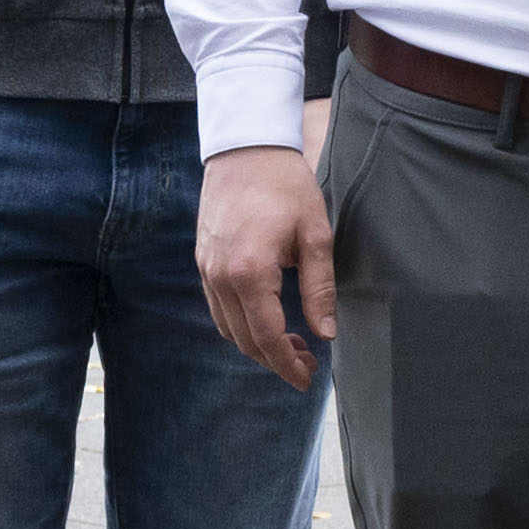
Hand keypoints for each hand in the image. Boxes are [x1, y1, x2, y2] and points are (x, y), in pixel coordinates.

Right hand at [198, 143, 335, 393]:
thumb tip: (326, 333)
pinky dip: (240, 323)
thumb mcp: (316, 236)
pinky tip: (266, 319)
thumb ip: (319, 288)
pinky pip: (218, 307)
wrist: (245, 149)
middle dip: (275, 360)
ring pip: (227, 327)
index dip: (287, 364)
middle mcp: (220, 276)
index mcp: (250, 273)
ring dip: (256, 344)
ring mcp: (206, 268)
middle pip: (244, 339)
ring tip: (291, 344)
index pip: (267, 336)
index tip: (306, 379)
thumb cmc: (286, 187)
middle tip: (306, 365)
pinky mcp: (203, 260)